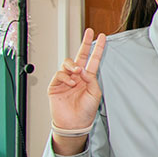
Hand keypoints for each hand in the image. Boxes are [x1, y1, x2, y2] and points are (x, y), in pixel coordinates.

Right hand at [48, 30, 105, 153]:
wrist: (74, 123)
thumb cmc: (86, 110)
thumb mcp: (95, 93)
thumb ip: (91, 79)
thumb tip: (83, 69)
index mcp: (88, 77)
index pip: (93, 59)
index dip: (98, 48)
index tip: (103, 37)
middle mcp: (77, 76)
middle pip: (80, 56)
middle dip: (85, 43)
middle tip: (89, 33)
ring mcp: (65, 80)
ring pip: (67, 63)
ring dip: (73, 66)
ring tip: (77, 73)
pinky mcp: (55, 85)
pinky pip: (59, 75)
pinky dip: (65, 77)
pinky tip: (71, 83)